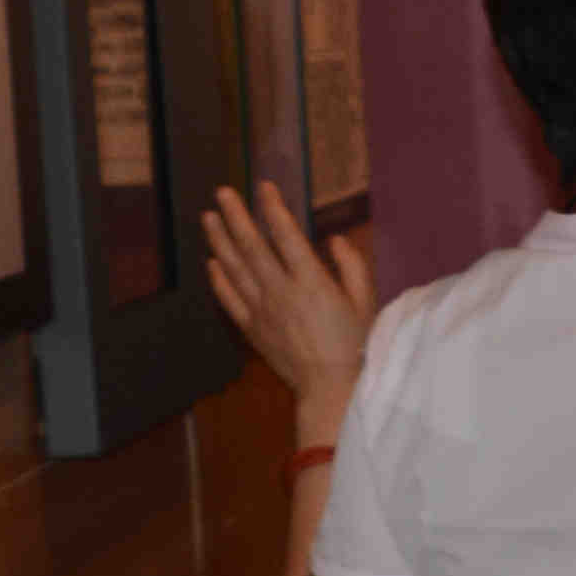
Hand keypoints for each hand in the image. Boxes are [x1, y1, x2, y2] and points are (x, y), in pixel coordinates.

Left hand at [196, 184, 371, 429]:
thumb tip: (334, 239)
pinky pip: (230, 299)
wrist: (331, 389)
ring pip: (235, 269)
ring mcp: (262, 311)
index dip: (273, 208)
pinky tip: (211, 262)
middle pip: (252, 246)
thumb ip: (352, 266)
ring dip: (220, 241)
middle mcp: (281, 292)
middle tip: (222, 192)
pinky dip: (218, 279)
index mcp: (311, 282)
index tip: (263, 186)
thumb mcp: (366, 302)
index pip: (286, 235)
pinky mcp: (253, 329)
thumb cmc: (356, 345)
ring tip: (208, 217)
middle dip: (236, 216)